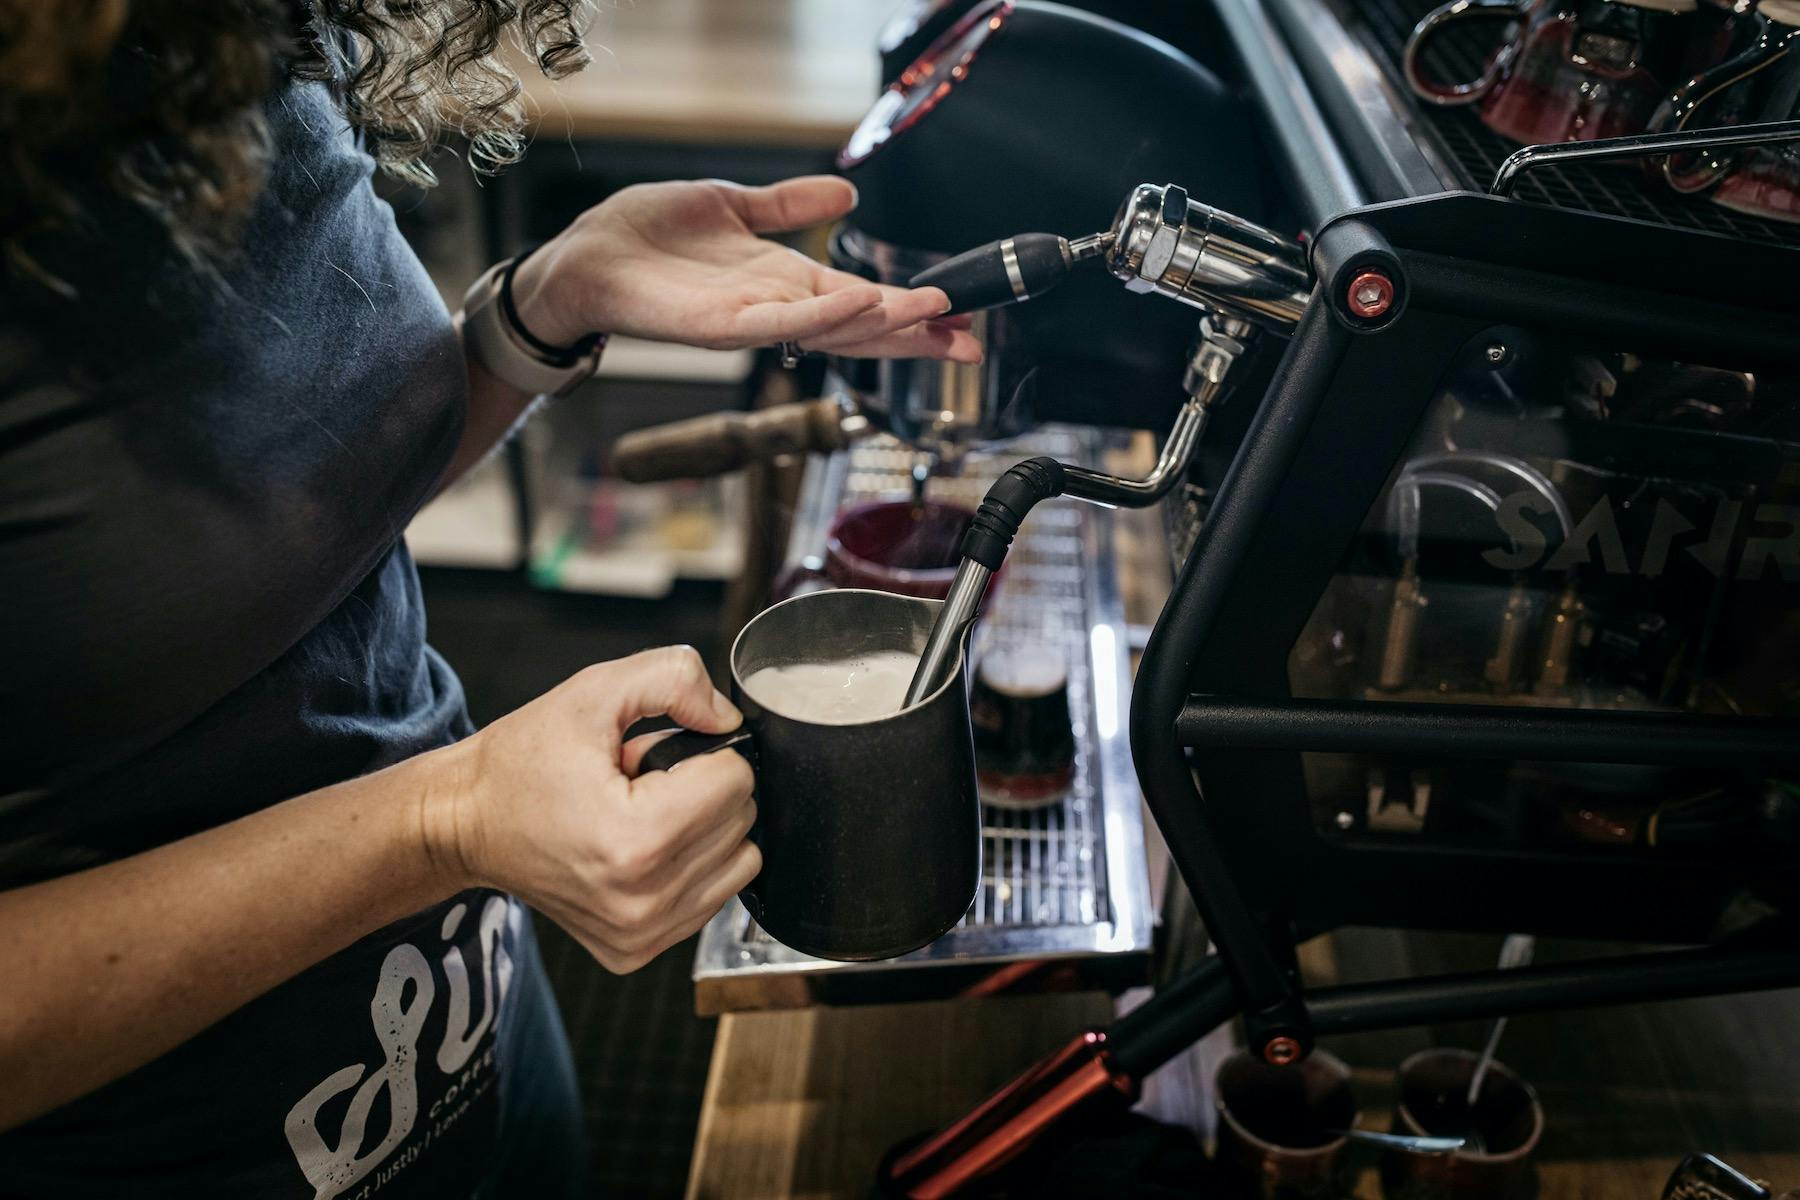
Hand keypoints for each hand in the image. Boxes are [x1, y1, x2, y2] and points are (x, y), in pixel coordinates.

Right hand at [425, 647, 757, 973]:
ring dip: (702, 829)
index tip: (649, 757)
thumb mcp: (593, 691)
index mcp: (635, 839)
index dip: (700, 751)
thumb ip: (674, 680)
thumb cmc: (522, 762)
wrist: (466, 823)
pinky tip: (640, 849)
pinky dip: (692, 866)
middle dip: (699, 789)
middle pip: (741, 821)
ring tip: (640, 815)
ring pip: (740, 861)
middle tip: (637, 785)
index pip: (736, 779)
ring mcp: (640, 935)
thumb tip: (729, 719)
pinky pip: (714, 897)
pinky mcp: (637, 950)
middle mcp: (642, 900)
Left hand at [510, 176, 981, 363]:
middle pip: (860, 329)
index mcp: (786, 283)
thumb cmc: (651, 235)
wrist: (588, 254)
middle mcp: (776, 310)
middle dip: (915, 337)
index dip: (910, 310)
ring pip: (828, 330)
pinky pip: (775, 325)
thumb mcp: (735, 206)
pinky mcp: (716, 328)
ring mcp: (749, 323)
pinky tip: (854, 307)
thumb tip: (848, 195)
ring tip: (929, 315)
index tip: (958, 315)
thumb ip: (791, 204)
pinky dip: (818, 319)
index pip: (863, 301)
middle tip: (969, 344)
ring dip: (881, 324)